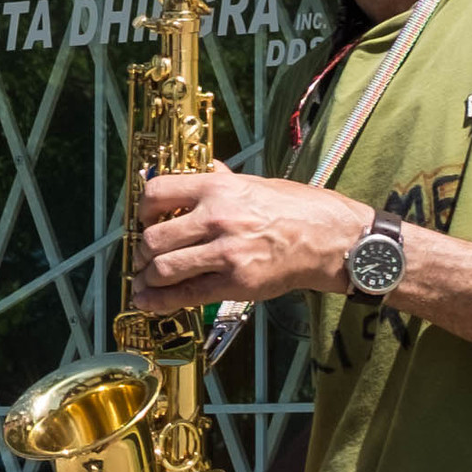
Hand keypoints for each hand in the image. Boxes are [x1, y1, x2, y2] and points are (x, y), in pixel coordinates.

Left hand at [132, 162, 374, 312]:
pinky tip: (150, 301)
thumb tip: (197, 169)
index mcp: (218, 189)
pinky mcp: (236, 283)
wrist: (330, 238)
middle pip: (154, 238)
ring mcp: (225, 252)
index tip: (144, 221)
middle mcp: (217, 218)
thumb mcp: (252, 183)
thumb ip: (219, 180)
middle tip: (143, 258)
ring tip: (146, 281)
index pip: (157, 194)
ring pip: (164, 269)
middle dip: (142, 253)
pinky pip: (186, 294)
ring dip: (148, 278)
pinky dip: (160, 301)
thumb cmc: (295, 208)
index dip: (142, 211)